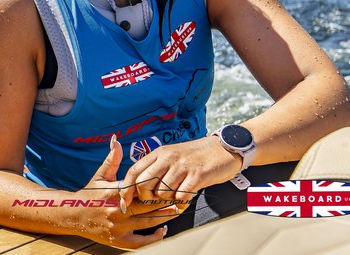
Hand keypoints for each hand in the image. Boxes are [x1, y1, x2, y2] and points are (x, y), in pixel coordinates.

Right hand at [76, 135, 173, 248]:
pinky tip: (163, 230)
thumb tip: (116, 140)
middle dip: (166, 201)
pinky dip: (153, 238)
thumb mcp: (100, 176)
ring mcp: (118, 227)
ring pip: (147, 222)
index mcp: (113, 192)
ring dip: (164, 216)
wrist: (73, 215)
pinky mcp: (118, 240)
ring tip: (177, 210)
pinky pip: (140, 242)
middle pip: (148, 206)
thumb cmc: (88, 194)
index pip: (140, 188)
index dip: (156, 186)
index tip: (170, 181)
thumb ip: (111, 159)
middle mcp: (117, 210)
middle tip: (181, 196)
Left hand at [118, 135, 242, 207]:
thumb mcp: (171, 156)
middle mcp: (168, 158)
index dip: (126, 189)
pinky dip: (182, 201)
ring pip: (162, 193)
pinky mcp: (197, 175)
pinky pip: (181, 196)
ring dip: (168, 199)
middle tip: (157, 200)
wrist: (224, 148)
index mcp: (159, 153)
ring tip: (177, 194)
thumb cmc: (195, 156)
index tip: (125, 202)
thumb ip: (156, 168)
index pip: (134, 171)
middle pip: (143, 184)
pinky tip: (187, 195)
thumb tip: (138, 187)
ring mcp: (182, 166)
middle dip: (146, 198)